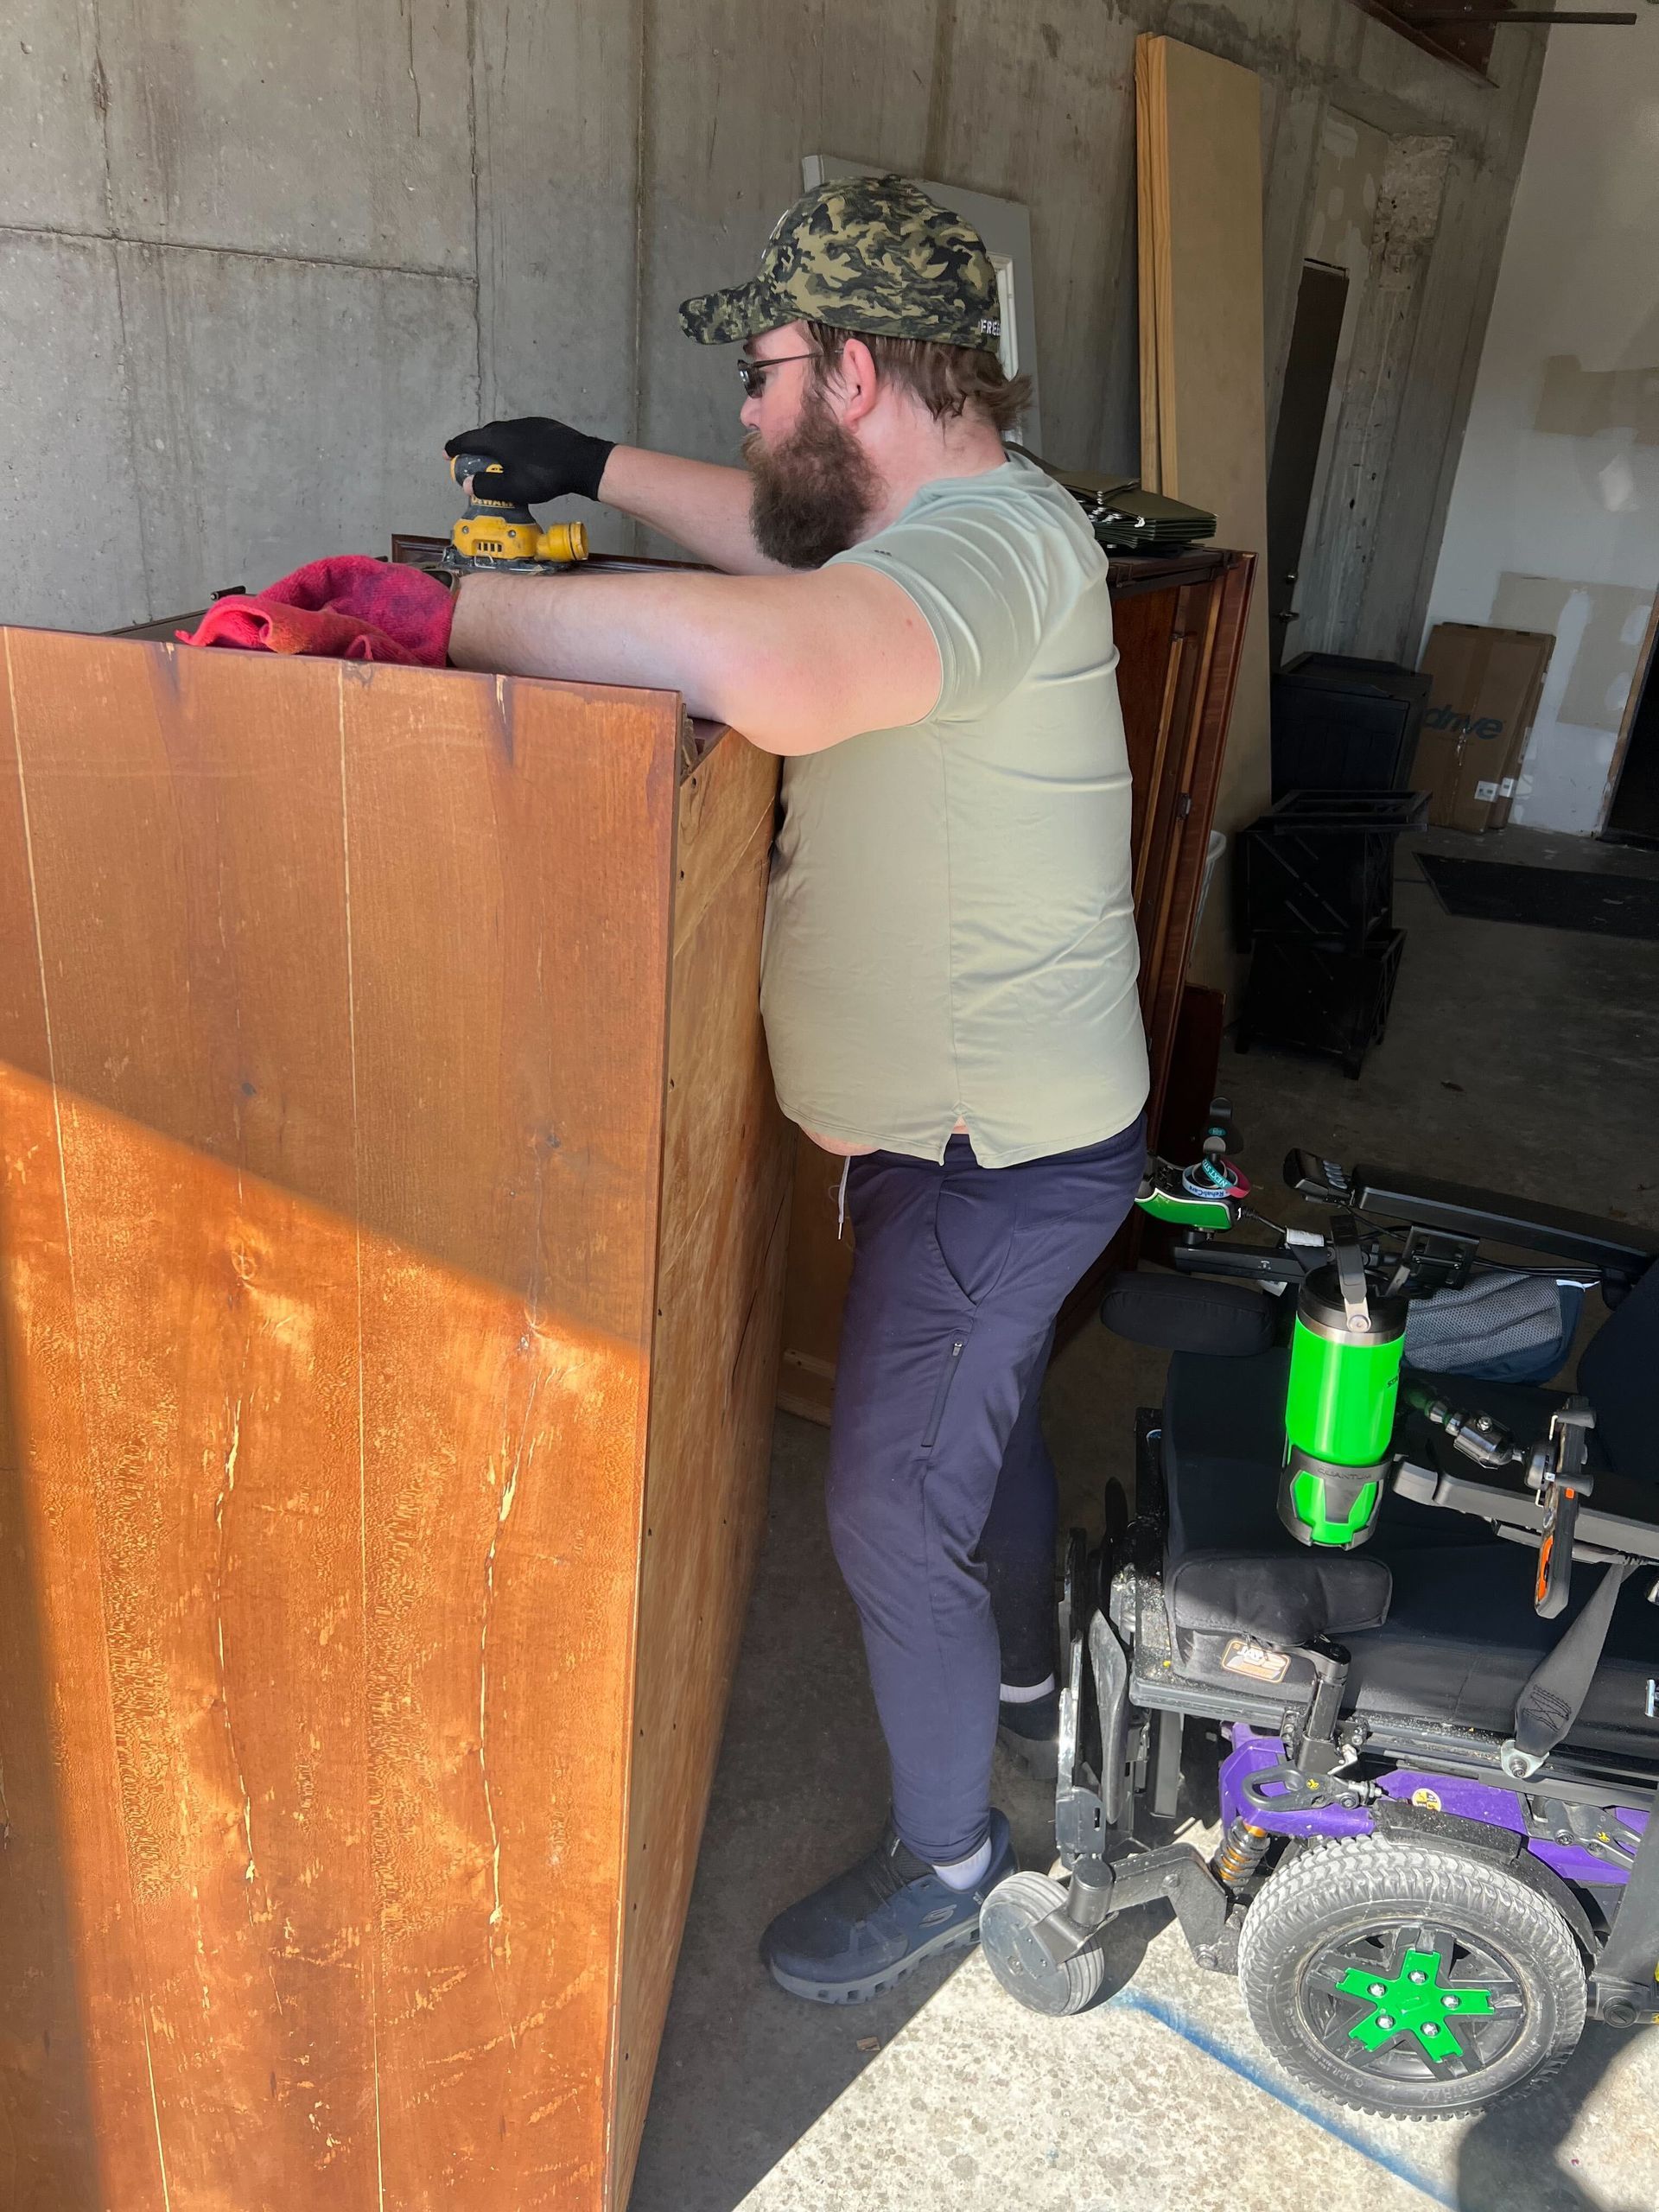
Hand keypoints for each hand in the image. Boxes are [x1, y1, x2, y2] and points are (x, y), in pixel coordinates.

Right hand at [443, 416, 614, 506]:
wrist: (581, 461)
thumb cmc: (543, 476)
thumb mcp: (512, 488)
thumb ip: (486, 486)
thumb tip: (466, 484)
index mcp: (497, 438)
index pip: (468, 440)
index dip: (455, 448)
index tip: (447, 454)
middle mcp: (509, 426)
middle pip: (486, 435)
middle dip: (476, 447)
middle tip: (473, 461)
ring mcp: (529, 424)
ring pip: (506, 434)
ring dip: (497, 446)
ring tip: (498, 460)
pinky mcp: (546, 427)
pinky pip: (523, 435)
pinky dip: (515, 445)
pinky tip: (524, 456)